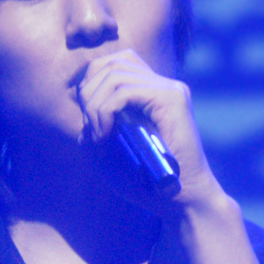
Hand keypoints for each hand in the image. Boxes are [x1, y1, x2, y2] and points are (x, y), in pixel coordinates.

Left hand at [76, 49, 222, 211]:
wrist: (180, 201)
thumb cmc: (146, 182)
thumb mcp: (108, 150)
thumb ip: (93, 122)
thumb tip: (83, 97)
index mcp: (151, 92)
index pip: (115, 62)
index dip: (91, 83)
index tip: (87, 118)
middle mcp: (163, 84)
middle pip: (111, 63)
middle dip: (88, 92)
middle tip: (90, 128)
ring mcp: (170, 89)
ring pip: (114, 74)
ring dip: (95, 105)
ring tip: (97, 135)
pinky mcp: (172, 99)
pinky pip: (124, 92)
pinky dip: (105, 111)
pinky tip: (105, 135)